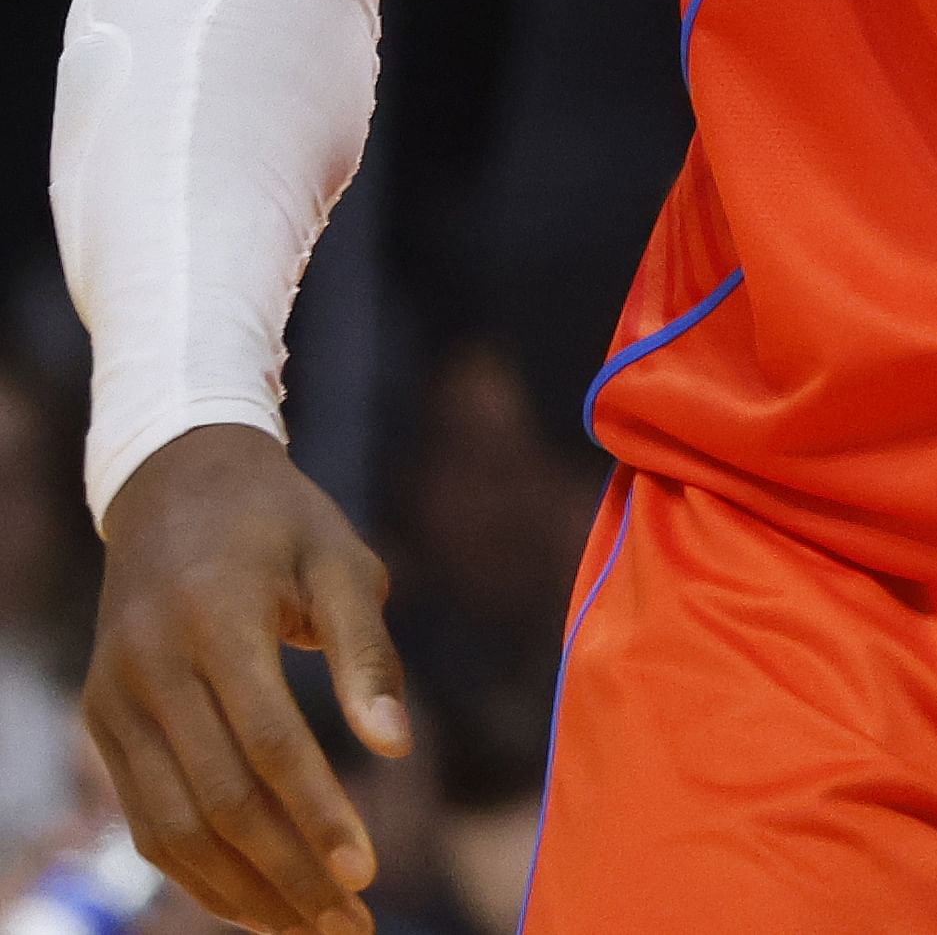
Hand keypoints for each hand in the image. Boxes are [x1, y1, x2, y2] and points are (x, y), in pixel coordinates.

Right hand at [86, 426, 408, 934]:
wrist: (174, 484)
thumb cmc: (282, 524)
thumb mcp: (342, 563)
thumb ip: (369, 655)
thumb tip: (396, 748)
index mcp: (215, 621)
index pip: (269, 745)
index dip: (318, 816)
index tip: (367, 874)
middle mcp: (151, 667)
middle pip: (218, 801)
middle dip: (287, 874)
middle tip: (350, 924)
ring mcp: (114, 698)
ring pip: (171, 826)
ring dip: (240, 890)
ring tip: (309, 928)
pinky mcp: (101, 719)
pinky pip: (144, 816)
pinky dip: (194, 868)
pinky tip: (251, 900)